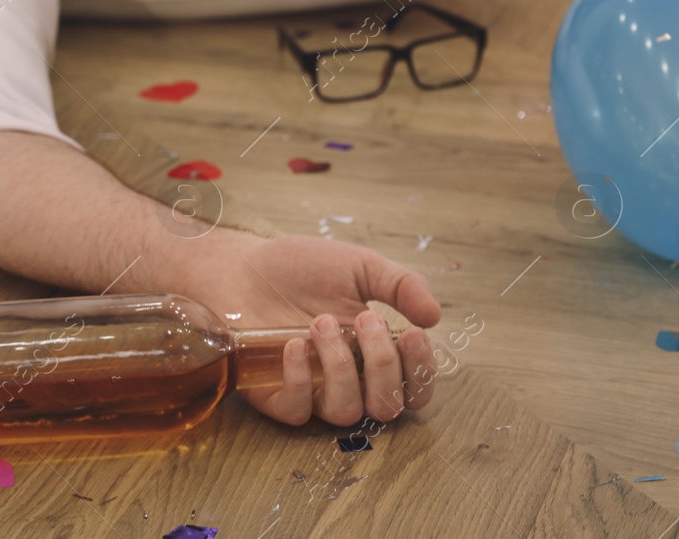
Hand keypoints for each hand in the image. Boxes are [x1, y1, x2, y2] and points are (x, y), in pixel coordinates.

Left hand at [176, 232, 441, 425]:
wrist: (242, 266)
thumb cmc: (301, 268)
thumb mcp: (360, 266)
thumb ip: (401, 285)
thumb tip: (436, 316)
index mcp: (376, 351)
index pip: (414, 385)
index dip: (422, 370)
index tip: (413, 334)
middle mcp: (350, 378)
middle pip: (388, 408)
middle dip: (382, 365)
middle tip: (364, 319)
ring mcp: (314, 391)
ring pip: (346, 412)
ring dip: (340, 367)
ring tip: (320, 322)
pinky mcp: (276, 398)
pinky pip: (299, 411)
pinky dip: (300, 379)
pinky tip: (293, 344)